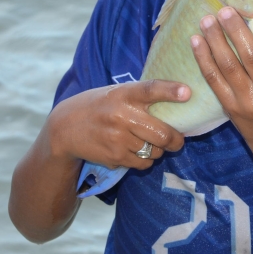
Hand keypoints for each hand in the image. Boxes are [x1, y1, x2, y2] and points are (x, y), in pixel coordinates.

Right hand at [48, 79, 187, 170]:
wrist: (64, 128)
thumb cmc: (98, 106)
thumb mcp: (115, 93)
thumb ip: (140, 96)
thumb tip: (179, 100)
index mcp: (123, 94)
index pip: (150, 89)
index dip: (170, 91)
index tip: (187, 92)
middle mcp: (121, 115)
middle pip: (162, 133)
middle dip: (176, 140)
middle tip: (178, 140)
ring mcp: (117, 138)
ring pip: (155, 151)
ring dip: (159, 150)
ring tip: (151, 144)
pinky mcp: (114, 157)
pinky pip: (143, 163)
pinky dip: (146, 160)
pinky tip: (136, 152)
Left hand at [191, 7, 252, 155]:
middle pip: (252, 56)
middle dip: (237, 30)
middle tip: (226, 10)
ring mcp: (247, 101)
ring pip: (229, 65)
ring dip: (216, 40)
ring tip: (207, 20)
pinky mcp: (230, 107)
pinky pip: (214, 80)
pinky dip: (203, 59)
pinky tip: (196, 41)